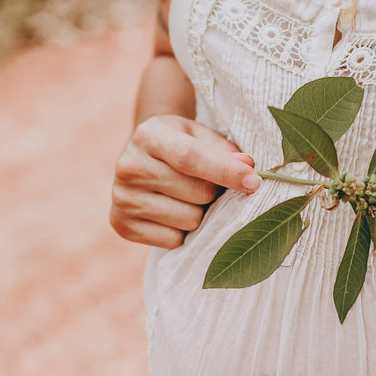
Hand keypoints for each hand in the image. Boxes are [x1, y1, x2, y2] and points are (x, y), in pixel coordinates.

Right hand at [110, 114, 261, 248]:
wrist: (143, 157)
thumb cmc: (181, 144)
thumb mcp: (202, 136)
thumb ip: (226, 151)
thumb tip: (247, 168)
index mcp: (149, 135)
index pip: (190, 157)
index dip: (225, 171)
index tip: (254, 182)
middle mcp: (128, 166)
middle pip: (196, 193)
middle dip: (214, 193)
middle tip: (209, 185)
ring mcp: (122, 198)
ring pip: (188, 220)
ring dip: (200, 213)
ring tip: (190, 198)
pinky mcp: (121, 224)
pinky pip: (173, 240)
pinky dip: (182, 232)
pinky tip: (173, 213)